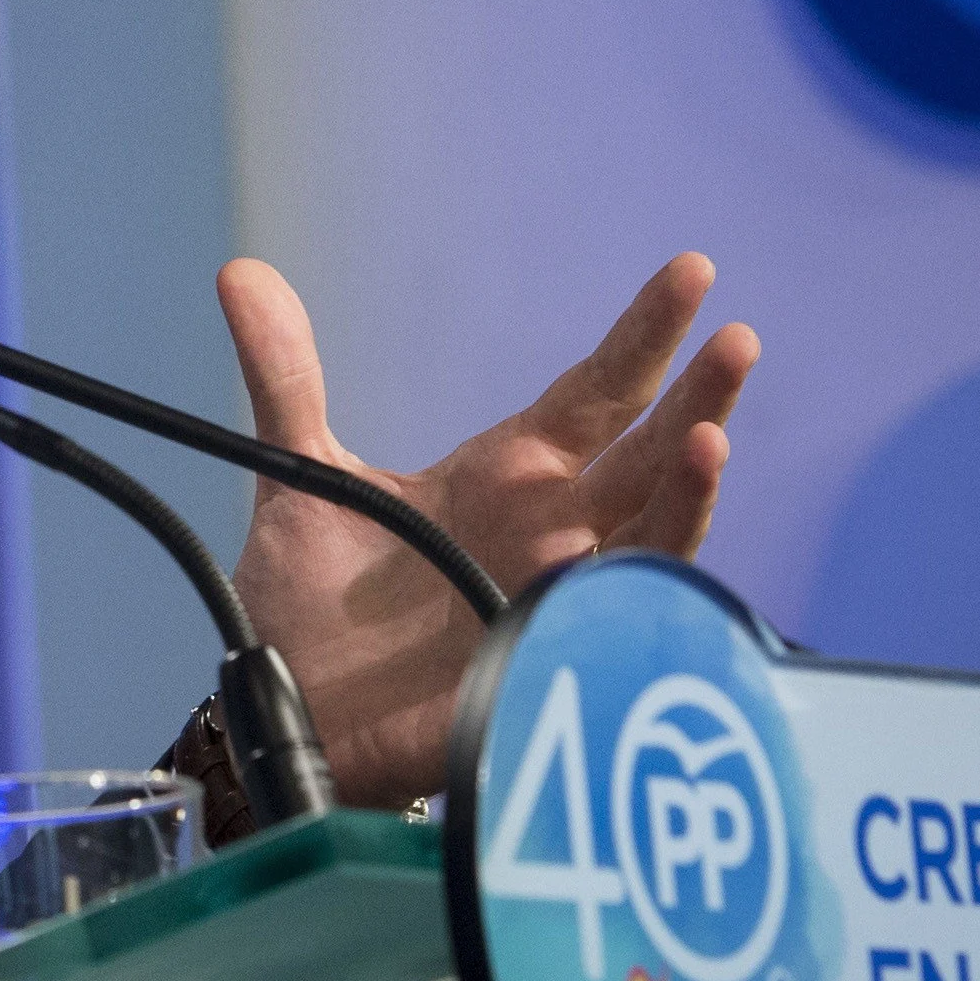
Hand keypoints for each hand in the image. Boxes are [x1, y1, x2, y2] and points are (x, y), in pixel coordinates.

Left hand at [216, 253, 757, 809]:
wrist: (291, 709)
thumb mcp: (301, 474)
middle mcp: (550, 529)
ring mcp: (554, 595)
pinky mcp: (539, 659)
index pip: (595, 392)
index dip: (644, 335)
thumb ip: (286, 377)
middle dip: (697, 400)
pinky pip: (604, 622)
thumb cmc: (314, 605)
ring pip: (650, 536)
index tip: (693, 271)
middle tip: (738, 341)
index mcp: (507, 475)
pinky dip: (629, 589)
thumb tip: (242, 273)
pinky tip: (642, 551)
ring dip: (686, 493)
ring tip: (710, 440)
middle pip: (646, 454)